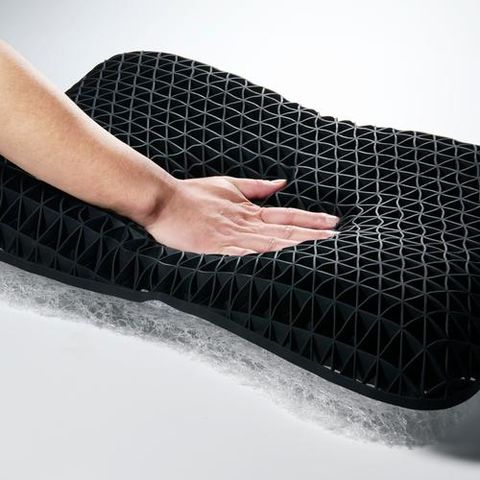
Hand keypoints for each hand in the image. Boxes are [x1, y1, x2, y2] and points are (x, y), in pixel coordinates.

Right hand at [142, 176, 338, 255]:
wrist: (164, 200)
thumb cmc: (193, 194)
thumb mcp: (227, 185)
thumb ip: (255, 187)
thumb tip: (280, 183)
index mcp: (249, 210)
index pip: (287, 215)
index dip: (311, 219)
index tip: (332, 222)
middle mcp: (245, 224)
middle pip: (285, 230)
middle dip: (313, 234)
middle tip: (337, 237)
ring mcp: (232, 237)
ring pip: (271, 243)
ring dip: (296, 246)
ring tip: (319, 249)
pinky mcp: (216, 248)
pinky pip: (244, 255)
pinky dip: (264, 258)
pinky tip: (280, 263)